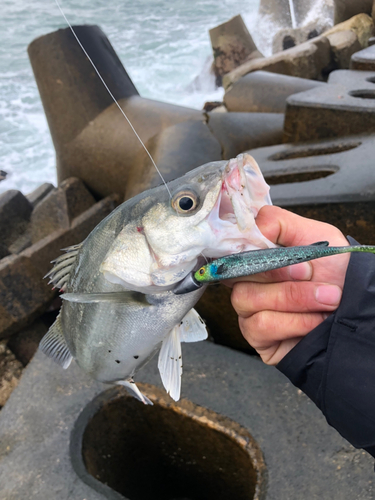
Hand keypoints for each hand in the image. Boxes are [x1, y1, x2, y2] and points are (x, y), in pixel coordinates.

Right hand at [229, 206, 349, 364]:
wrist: (359, 312)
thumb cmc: (339, 275)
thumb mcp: (317, 237)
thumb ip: (280, 223)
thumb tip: (252, 226)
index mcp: (260, 255)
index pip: (233, 247)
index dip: (250, 248)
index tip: (278, 252)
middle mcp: (250, 280)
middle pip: (238, 272)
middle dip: (279, 274)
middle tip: (310, 274)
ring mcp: (250, 308)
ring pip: (246, 298)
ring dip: (293, 298)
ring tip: (326, 299)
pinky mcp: (256, 335)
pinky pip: (259, 324)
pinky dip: (294, 322)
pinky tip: (314, 322)